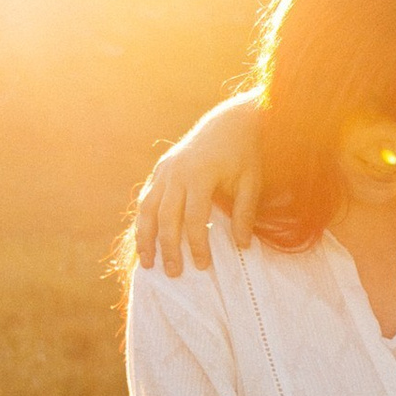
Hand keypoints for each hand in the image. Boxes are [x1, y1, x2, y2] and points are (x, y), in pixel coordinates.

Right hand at [133, 94, 264, 272]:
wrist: (229, 122)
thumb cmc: (244, 155)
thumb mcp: (252, 183)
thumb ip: (245, 214)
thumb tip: (242, 246)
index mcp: (200, 175)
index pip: (194, 218)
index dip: (197, 244)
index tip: (202, 266)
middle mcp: (177, 173)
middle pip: (167, 217)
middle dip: (168, 248)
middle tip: (173, 273)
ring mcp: (165, 170)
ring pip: (148, 209)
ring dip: (146, 238)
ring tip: (147, 263)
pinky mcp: (160, 169)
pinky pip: (147, 199)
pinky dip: (144, 221)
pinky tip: (145, 240)